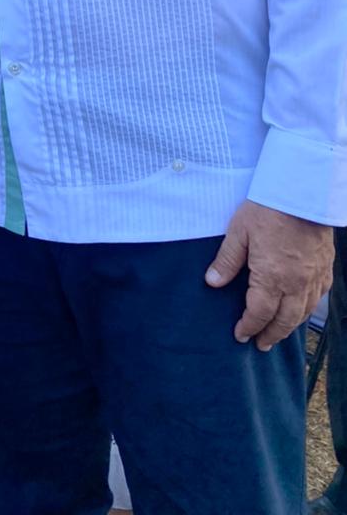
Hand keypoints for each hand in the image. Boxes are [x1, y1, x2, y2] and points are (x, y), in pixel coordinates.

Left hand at [205, 199, 333, 349]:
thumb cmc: (267, 209)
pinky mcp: (325, 266)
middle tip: (261, 345)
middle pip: (284, 320)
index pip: (259, 313)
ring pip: (304, 312)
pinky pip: (319, 296)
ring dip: (290, 326)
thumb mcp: (238, 231)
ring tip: (279, 333)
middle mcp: (296, 283)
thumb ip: (227, 260)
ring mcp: (314, 276)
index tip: (240, 335)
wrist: (303, 192)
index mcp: (272, 277)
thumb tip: (212, 282)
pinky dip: (308, 308)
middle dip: (271, 335)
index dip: (249, 327)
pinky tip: (302, 308)